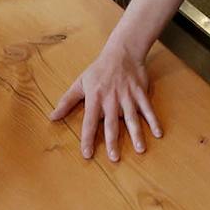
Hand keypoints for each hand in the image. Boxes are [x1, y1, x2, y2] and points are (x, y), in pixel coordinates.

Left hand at [50, 40, 160, 160]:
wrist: (121, 51)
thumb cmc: (98, 70)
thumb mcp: (80, 83)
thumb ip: (66, 101)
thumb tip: (51, 117)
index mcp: (95, 98)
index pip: (89, 122)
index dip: (87, 138)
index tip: (87, 154)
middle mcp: (111, 99)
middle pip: (111, 123)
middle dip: (113, 141)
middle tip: (114, 158)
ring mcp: (127, 96)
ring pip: (131, 118)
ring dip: (136, 134)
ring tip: (140, 149)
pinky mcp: (140, 92)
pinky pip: (147, 108)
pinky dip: (153, 120)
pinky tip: (158, 133)